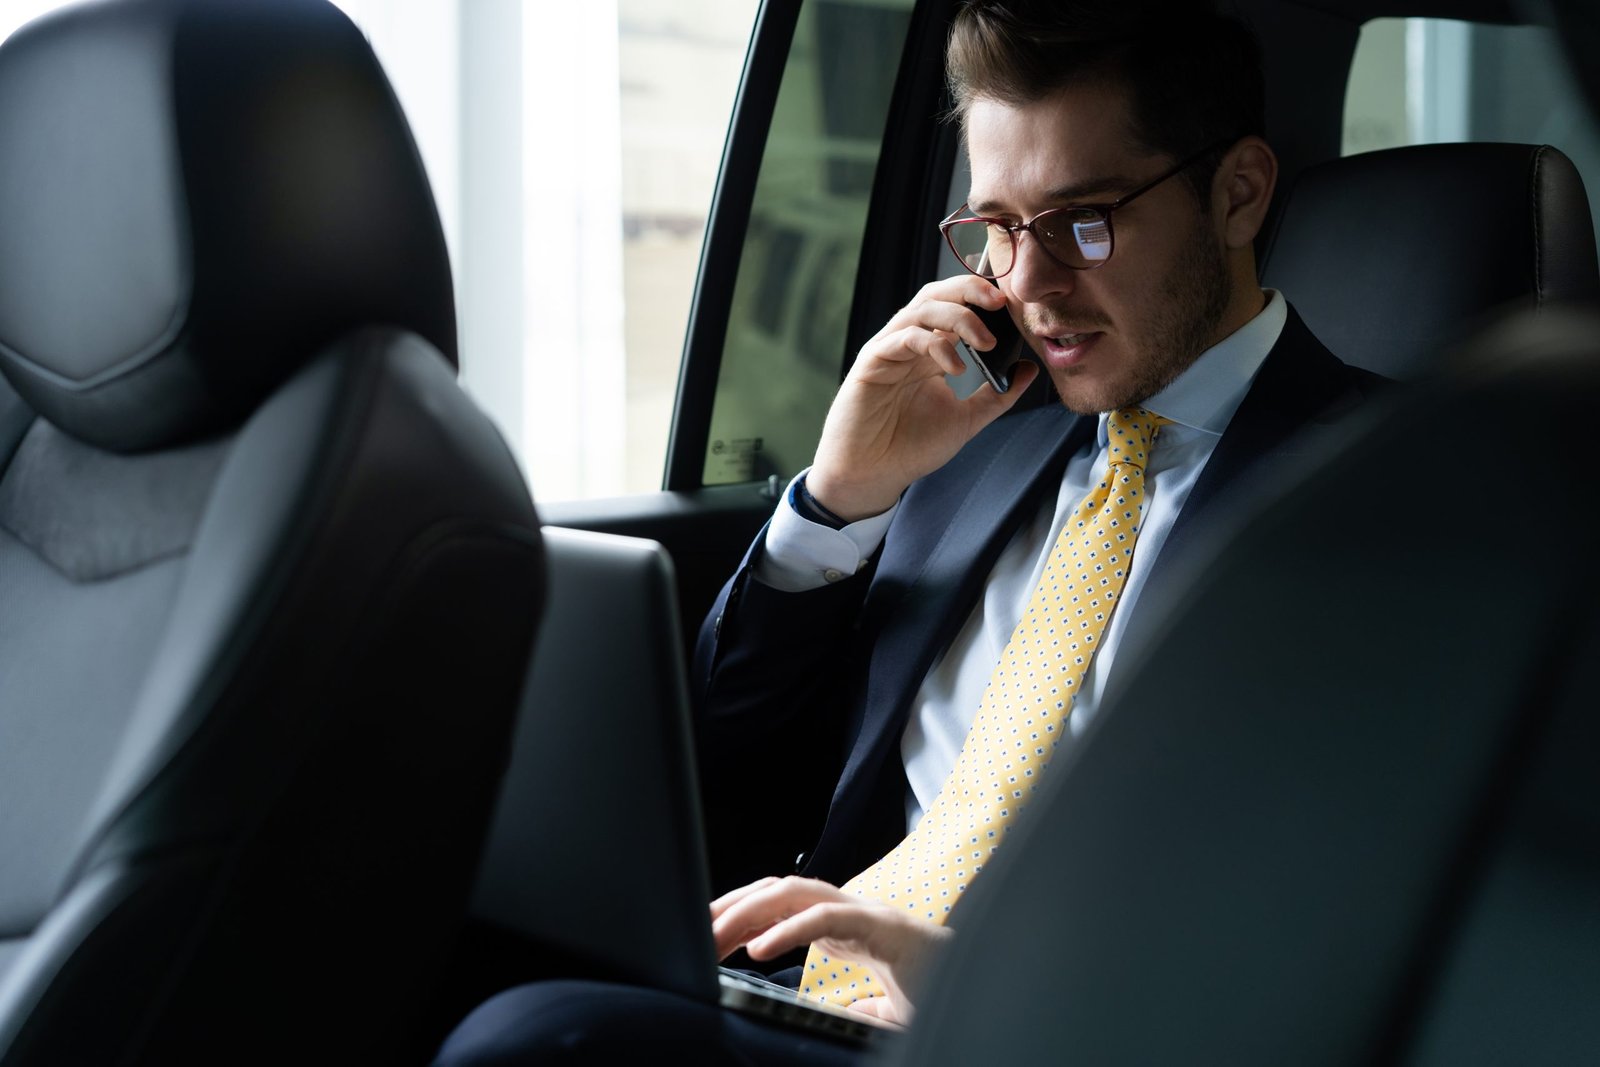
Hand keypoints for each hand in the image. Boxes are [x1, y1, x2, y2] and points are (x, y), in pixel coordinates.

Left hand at [710, 875, 953, 1025]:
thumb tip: (856, 1012)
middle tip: (694, 932)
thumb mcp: (886, 1004)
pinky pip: (826, 916)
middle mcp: (846, 909)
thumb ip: (864, 1004)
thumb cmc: (936, 987)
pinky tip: (759, 949)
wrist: (984, 980)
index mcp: (841, 923)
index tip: (703, 932)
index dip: (739, 912)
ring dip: (749, 910)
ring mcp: (861, 911)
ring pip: (793, 893)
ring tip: (716, 937)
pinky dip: (789, 928)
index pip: (778, 904)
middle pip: (775, 891)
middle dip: (731, 906)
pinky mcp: (878, 923)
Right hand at [805, 274, 1037, 520]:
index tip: (1012, 305)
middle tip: (1001, 302)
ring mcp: (890, 348)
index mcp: (932, 351)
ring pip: (923, 307)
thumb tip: (1029, 369)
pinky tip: (956, 368)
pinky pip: (906, 336)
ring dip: (960, 317)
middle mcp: (910, 343)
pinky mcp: (873, 360)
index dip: (982, 298)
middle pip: (938, 294)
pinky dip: (935, 345)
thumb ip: (997, 395)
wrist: (872, 474)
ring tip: (986, 342)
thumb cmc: (910, 447)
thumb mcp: (966, 420)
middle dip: (971, 289)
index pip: (957, 306)